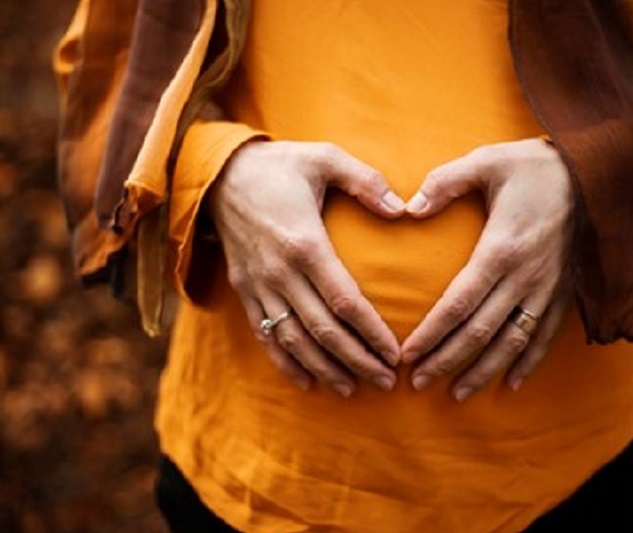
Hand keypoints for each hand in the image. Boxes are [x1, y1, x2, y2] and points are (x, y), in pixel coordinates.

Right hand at [209, 141, 404, 396]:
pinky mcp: (244, 291)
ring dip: (325, 369)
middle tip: (386, 382)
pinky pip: (264, 336)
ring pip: (294, 341)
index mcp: (305, 243)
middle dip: (357, 361)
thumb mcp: (324, 157)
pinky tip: (307, 383)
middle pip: (322, 331)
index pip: (344, 301)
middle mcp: (280, 272)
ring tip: (353, 389)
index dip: (372, 332)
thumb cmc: (280, 166)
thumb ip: (365, 180)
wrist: (219, 174)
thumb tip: (403, 210)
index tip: (396, 353)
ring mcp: (259, 286)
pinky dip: (286, 363)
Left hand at [401, 138, 573, 400]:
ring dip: (484, 371)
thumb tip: (408, 207)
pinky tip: (511, 384)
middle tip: (417, 383)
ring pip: (513, 342)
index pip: (459, 304)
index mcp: (501, 248)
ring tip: (457, 394)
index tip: (407, 355)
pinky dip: (528, 362)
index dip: (431, 333)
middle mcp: (526, 277)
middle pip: (481, 331)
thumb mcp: (486, 161)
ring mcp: (548, 288)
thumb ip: (444, 183)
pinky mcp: (565, 292)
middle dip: (447, 360)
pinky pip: (546, 335)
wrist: (597, 172)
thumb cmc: (534, 166)